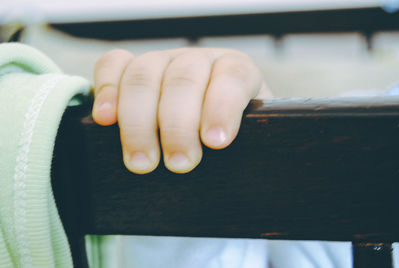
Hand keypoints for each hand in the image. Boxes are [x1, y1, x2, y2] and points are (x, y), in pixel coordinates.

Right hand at [92, 48, 271, 173]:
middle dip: (178, 125)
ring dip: (138, 121)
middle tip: (179, 164)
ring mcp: (162, 60)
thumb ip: (250, 141)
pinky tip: (105, 119)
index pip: (231, 77)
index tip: (215, 142)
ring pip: (144, 74)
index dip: (222, 107)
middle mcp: (197, 60)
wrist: (205, 125)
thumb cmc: (225, 136)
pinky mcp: (130, 67)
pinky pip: (112, 65)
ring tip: (141, 162)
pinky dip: (106, 90)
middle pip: (183, 79)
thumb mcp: (248, 137)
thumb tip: (229, 156)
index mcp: (235, 70)